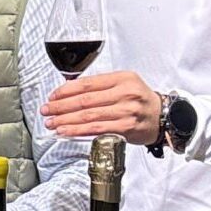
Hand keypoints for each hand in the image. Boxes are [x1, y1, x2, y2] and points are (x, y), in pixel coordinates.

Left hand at [42, 71, 162, 144]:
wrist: (164, 117)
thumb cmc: (140, 100)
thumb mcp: (124, 84)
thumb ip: (100, 85)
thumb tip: (69, 89)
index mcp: (122, 78)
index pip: (87, 84)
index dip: (66, 91)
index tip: (52, 97)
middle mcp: (125, 93)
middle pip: (85, 100)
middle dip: (61, 106)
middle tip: (46, 110)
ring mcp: (126, 111)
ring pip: (89, 116)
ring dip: (66, 120)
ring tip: (51, 123)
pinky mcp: (126, 128)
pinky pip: (97, 130)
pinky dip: (78, 131)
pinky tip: (65, 132)